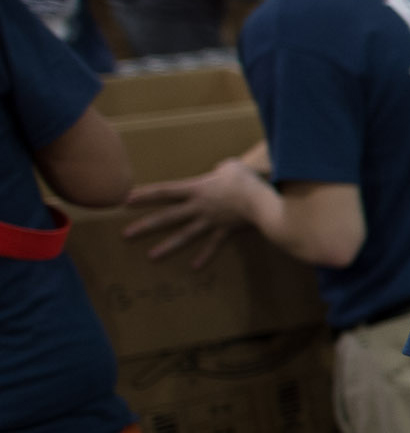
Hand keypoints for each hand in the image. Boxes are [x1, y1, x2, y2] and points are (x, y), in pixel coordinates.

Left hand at [123, 159, 264, 267]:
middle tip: (125, 235)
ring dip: (167, 247)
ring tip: (151, 257)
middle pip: (167, 217)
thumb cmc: (246, 179)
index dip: (144, 195)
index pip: (164, 191)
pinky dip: (205, 256)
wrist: (261, 200)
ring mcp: (210, 221)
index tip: (124, 200)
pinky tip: (195, 267)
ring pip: (184, 236)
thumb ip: (222, 168)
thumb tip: (221, 169)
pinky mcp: (225, 231)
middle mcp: (198, 207)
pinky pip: (213, 246)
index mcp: (197, 189)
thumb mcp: (231, 166)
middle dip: (145, 226)